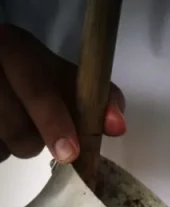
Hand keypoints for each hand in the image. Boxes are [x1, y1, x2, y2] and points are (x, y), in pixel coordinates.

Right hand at [0, 25, 125, 163]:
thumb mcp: (67, 77)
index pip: (36, 89)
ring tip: (20, 124)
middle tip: (48, 133)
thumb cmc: (39, 77)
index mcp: (15, 49)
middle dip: (38, 140)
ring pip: (5, 144)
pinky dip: (2, 149)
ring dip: (19, 146)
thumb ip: (100, 99)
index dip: (54, 123)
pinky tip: (3, 131)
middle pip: (18, 129)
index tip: (70, 152)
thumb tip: (116, 126)